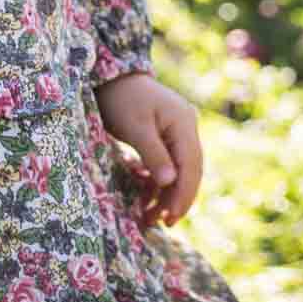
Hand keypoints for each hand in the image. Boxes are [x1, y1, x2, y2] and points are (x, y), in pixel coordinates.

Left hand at [94, 73, 203, 226]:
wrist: (111, 77)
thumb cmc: (121, 99)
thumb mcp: (135, 127)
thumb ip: (154, 155)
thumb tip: (169, 183)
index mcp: (184, 123)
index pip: (190, 166)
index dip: (182, 194)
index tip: (170, 218)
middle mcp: (187, 127)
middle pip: (191, 170)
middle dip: (179, 198)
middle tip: (165, 224)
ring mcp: (179, 131)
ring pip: (181, 169)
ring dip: (169, 193)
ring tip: (152, 217)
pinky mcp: (167, 135)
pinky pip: (171, 163)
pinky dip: (161, 182)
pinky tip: (149, 198)